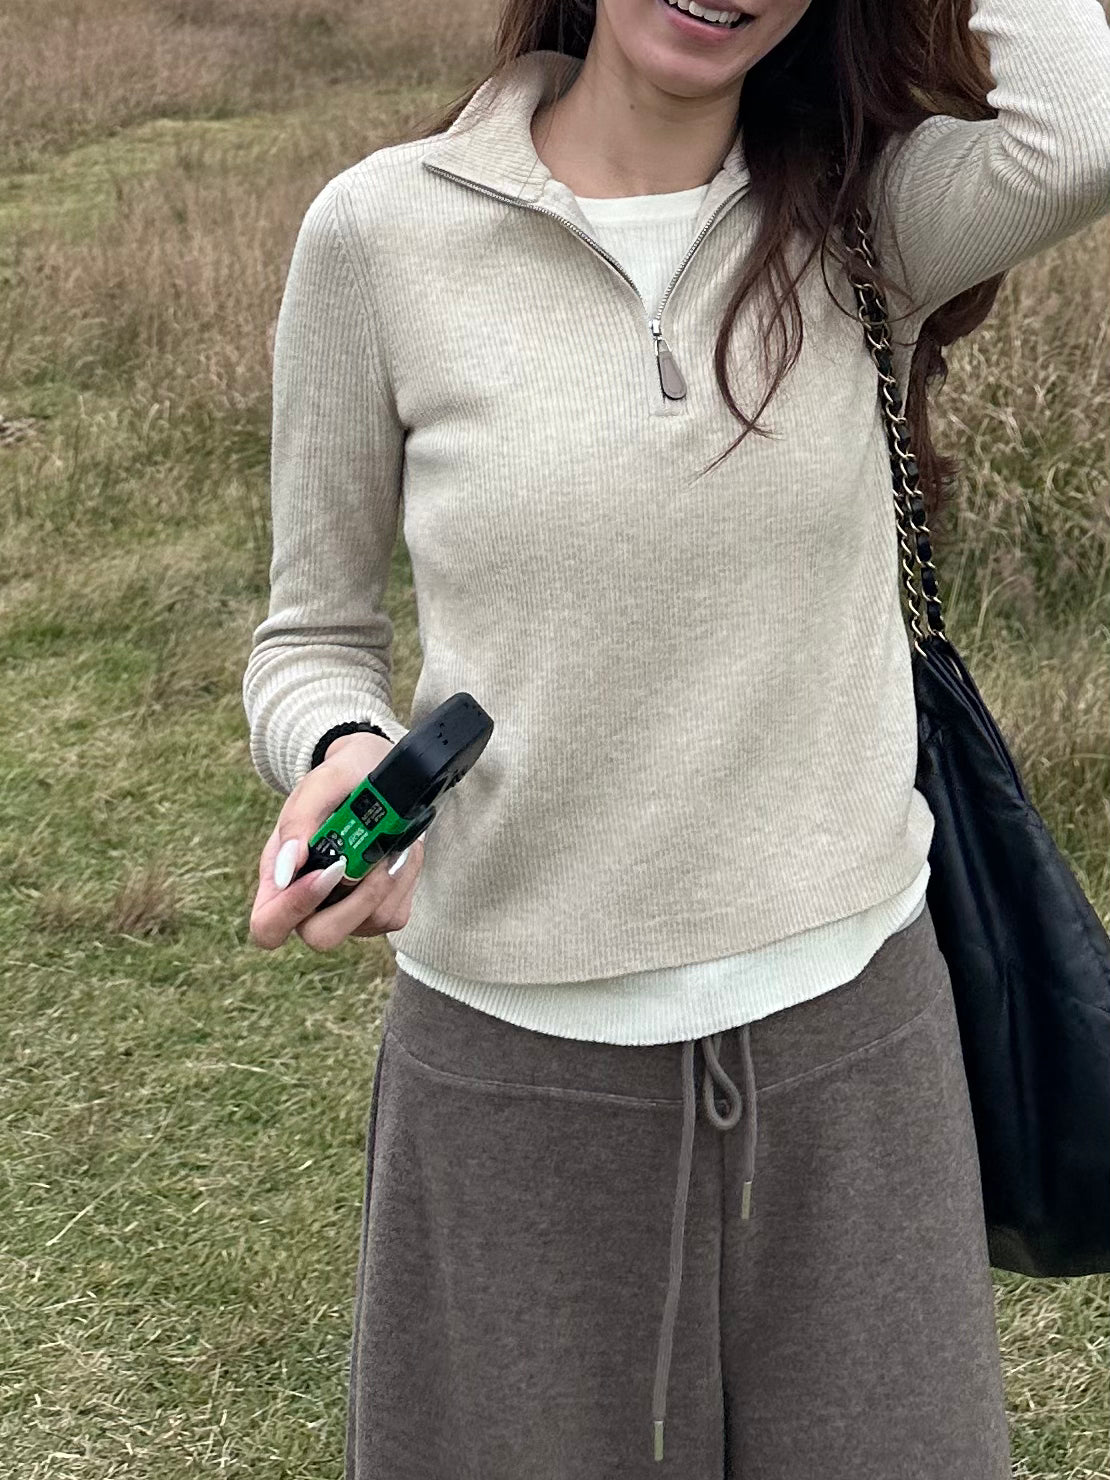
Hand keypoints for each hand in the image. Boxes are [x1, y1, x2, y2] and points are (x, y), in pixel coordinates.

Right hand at [248, 730, 426, 951]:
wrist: (375, 772)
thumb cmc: (339, 779)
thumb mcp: (318, 785)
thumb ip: (298, 821)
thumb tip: (287, 868)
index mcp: (279, 877)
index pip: (267, 926)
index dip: (292, 911)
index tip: (327, 870)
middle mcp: (310, 903)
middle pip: (321, 937)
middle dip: (356, 901)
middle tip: (375, 858)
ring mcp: (346, 910)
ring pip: (369, 923)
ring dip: (389, 879)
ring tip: (391, 839)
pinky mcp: (379, 909)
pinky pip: (395, 913)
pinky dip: (405, 879)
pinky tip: (401, 851)